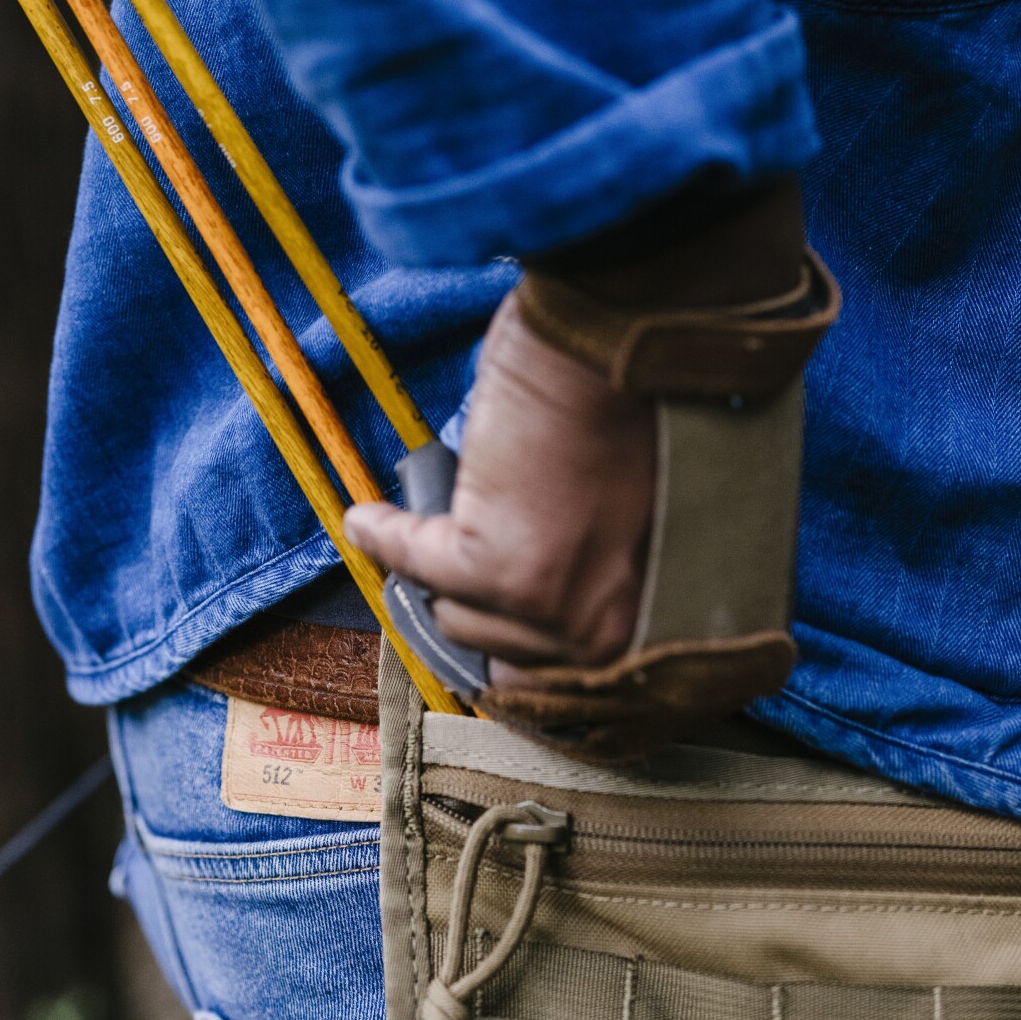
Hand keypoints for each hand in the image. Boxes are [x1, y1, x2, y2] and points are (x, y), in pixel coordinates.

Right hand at [343, 292, 654, 670]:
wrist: (616, 345)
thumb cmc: (633, 405)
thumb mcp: (630, 516)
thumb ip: (594, 564)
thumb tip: (532, 586)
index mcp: (650, 621)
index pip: (562, 674)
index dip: (517, 640)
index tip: (486, 618)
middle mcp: (605, 633)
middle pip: (504, 655)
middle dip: (476, 607)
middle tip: (450, 568)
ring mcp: (548, 604)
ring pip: (459, 617)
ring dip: (435, 575)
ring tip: (418, 534)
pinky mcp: (490, 564)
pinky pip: (415, 561)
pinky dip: (386, 535)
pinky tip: (371, 518)